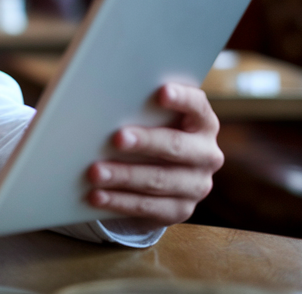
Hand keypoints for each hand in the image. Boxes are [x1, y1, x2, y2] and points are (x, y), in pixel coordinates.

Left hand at [86, 83, 224, 227]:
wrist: (158, 178)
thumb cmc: (147, 132)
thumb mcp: (149, 119)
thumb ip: (138, 106)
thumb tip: (98, 93)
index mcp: (202, 123)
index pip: (197, 106)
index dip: (182, 98)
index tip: (161, 91)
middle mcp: (206, 154)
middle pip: (176, 145)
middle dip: (145, 141)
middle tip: (117, 138)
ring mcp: (196, 185)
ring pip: (158, 180)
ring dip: (124, 176)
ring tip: (95, 172)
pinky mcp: (180, 210)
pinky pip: (148, 207)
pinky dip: (119, 201)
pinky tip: (97, 195)